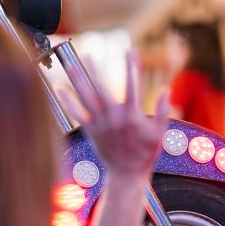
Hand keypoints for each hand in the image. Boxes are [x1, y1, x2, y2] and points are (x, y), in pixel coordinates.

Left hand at [62, 50, 167, 176]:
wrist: (127, 174)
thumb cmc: (145, 153)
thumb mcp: (160, 134)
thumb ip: (162, 111)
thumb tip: (165, 89)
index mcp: (133, 116)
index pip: (133, 85)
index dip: (132, 67)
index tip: (131, 51)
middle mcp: (114, 117)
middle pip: (102, 88)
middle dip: (95, 70)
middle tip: (89, 53)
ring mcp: (100, 124)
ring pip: (86, 98)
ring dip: (77, 80)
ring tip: (70, 64)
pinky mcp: (90, 131)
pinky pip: (76, 114)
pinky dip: (67, 102)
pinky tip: (59, 89)